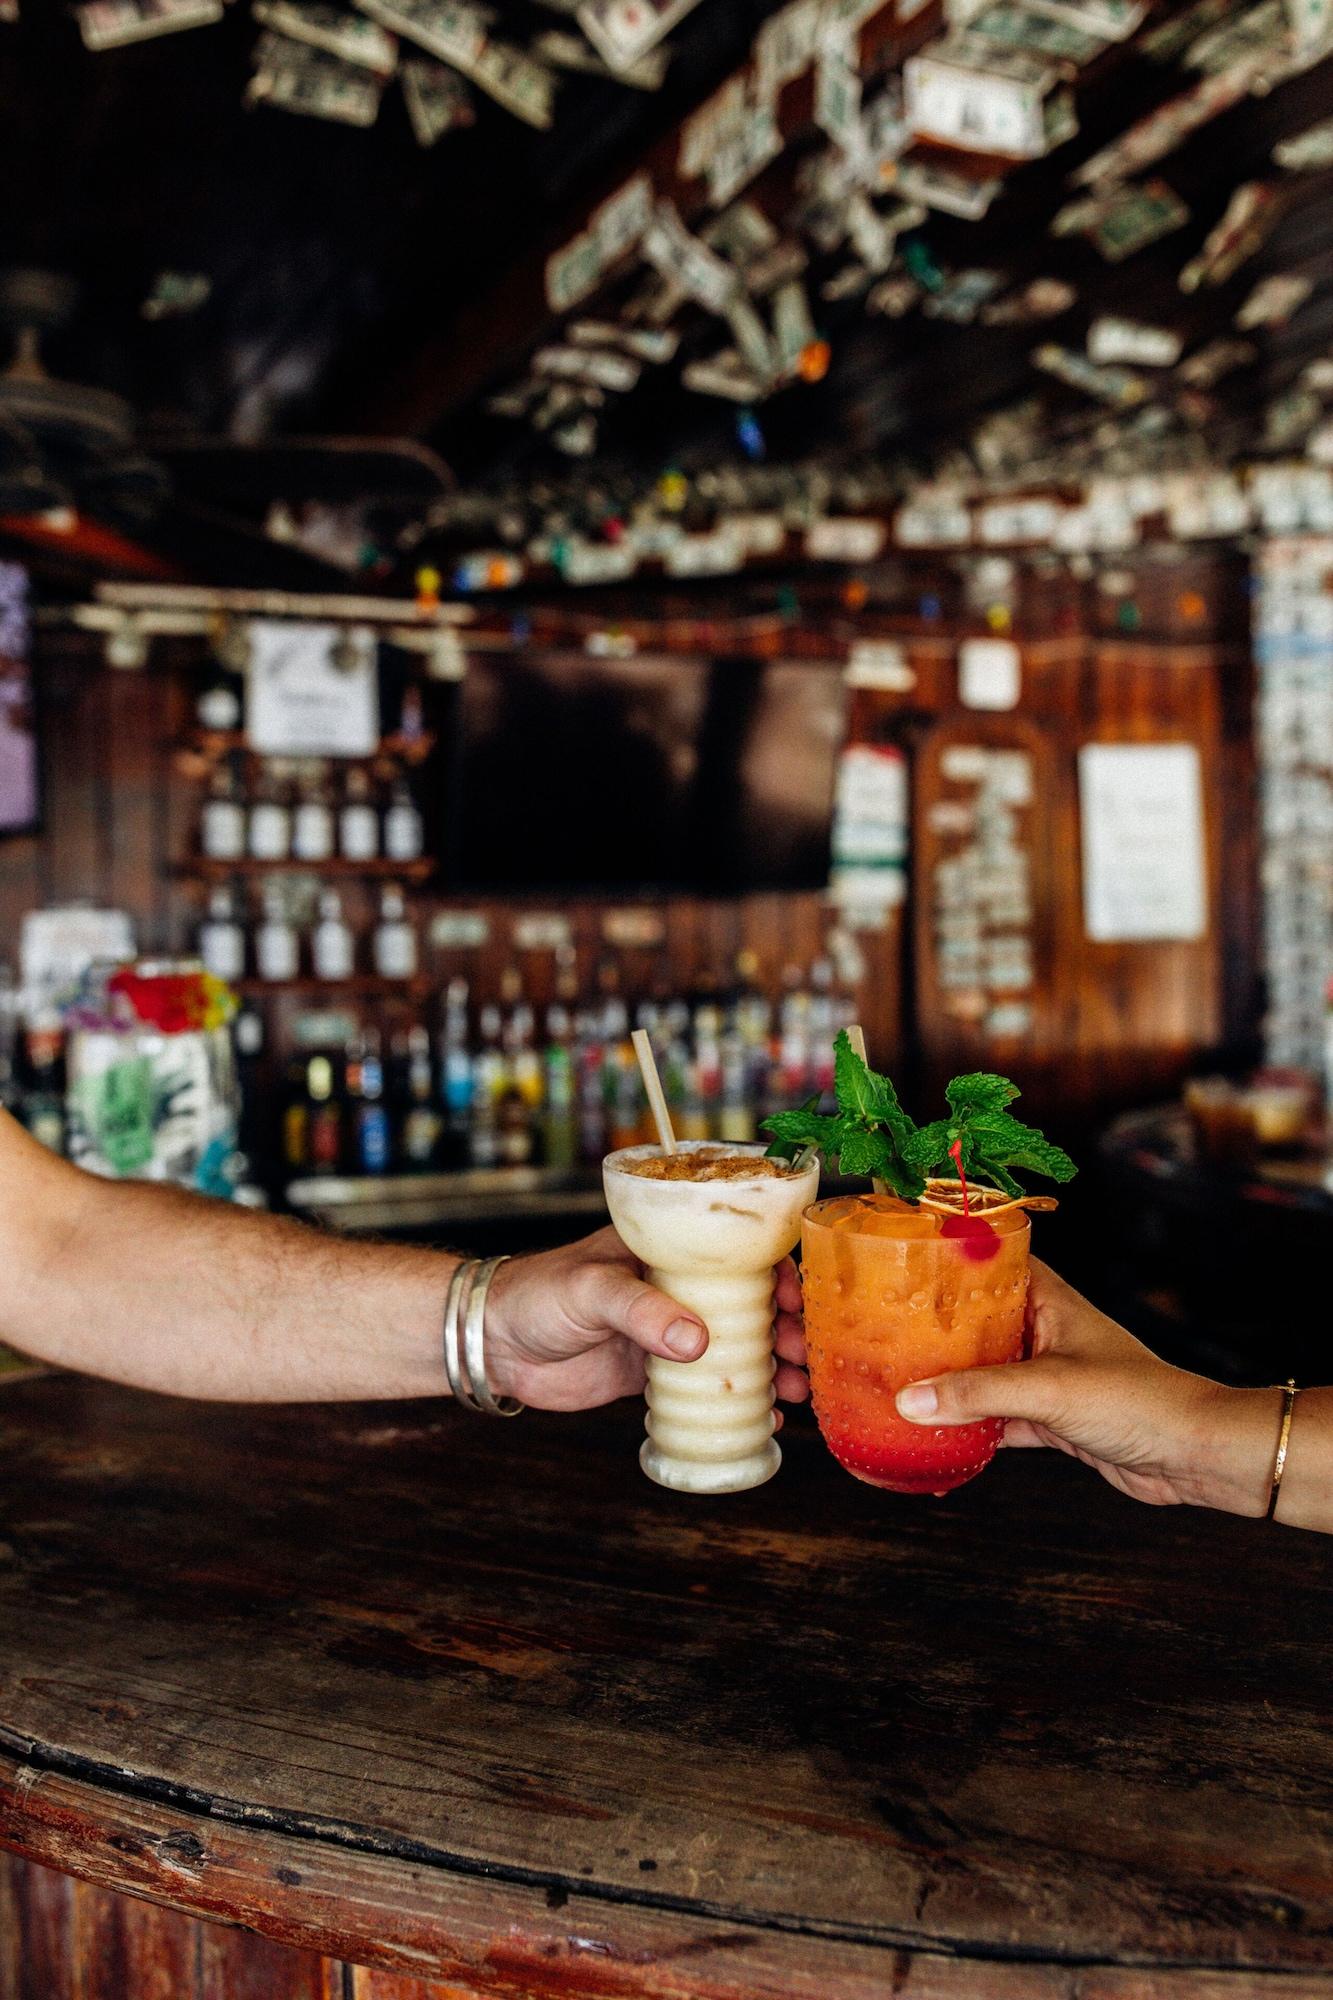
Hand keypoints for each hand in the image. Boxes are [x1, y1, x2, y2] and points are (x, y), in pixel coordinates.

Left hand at [484, 1228, 810, 1415]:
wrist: (493, 1343)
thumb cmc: (536, 1294)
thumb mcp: (592, 1290)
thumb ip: (642, 1312)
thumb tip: (697, 1343)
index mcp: (664, 1250)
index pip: (735, 1253)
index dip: (774, 1274)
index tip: (795, 1302)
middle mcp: (673, 1287)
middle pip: (747, 1304)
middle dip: (783, 1329)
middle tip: (800, 1357)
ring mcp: (665, 1330)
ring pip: (734, 1346)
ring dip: (770, 1366)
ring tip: (795, 1391)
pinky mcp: (651, 1372)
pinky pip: (705, 1387)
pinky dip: (737, 1401)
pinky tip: (762, 1419)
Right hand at [894, 1259, 1280, 1515]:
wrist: (1194, 1454)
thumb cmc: (1139, 1399)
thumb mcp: (1050, 1389)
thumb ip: (978, 1395)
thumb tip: (908, 1400)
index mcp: (1049, 1300)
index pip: (992, 1262)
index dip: (950, 1257)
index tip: (902, 1258)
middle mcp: (1044, 1331)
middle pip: (978, 1320)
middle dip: (935, 1326)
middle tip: (880, 1326)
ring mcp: (1047, 1377)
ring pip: (983, 1372)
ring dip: (947, 1379)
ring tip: (894, 1377)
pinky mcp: (1051, 1420)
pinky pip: (996, 1418)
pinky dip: (968, 1426)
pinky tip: (934, 1433)